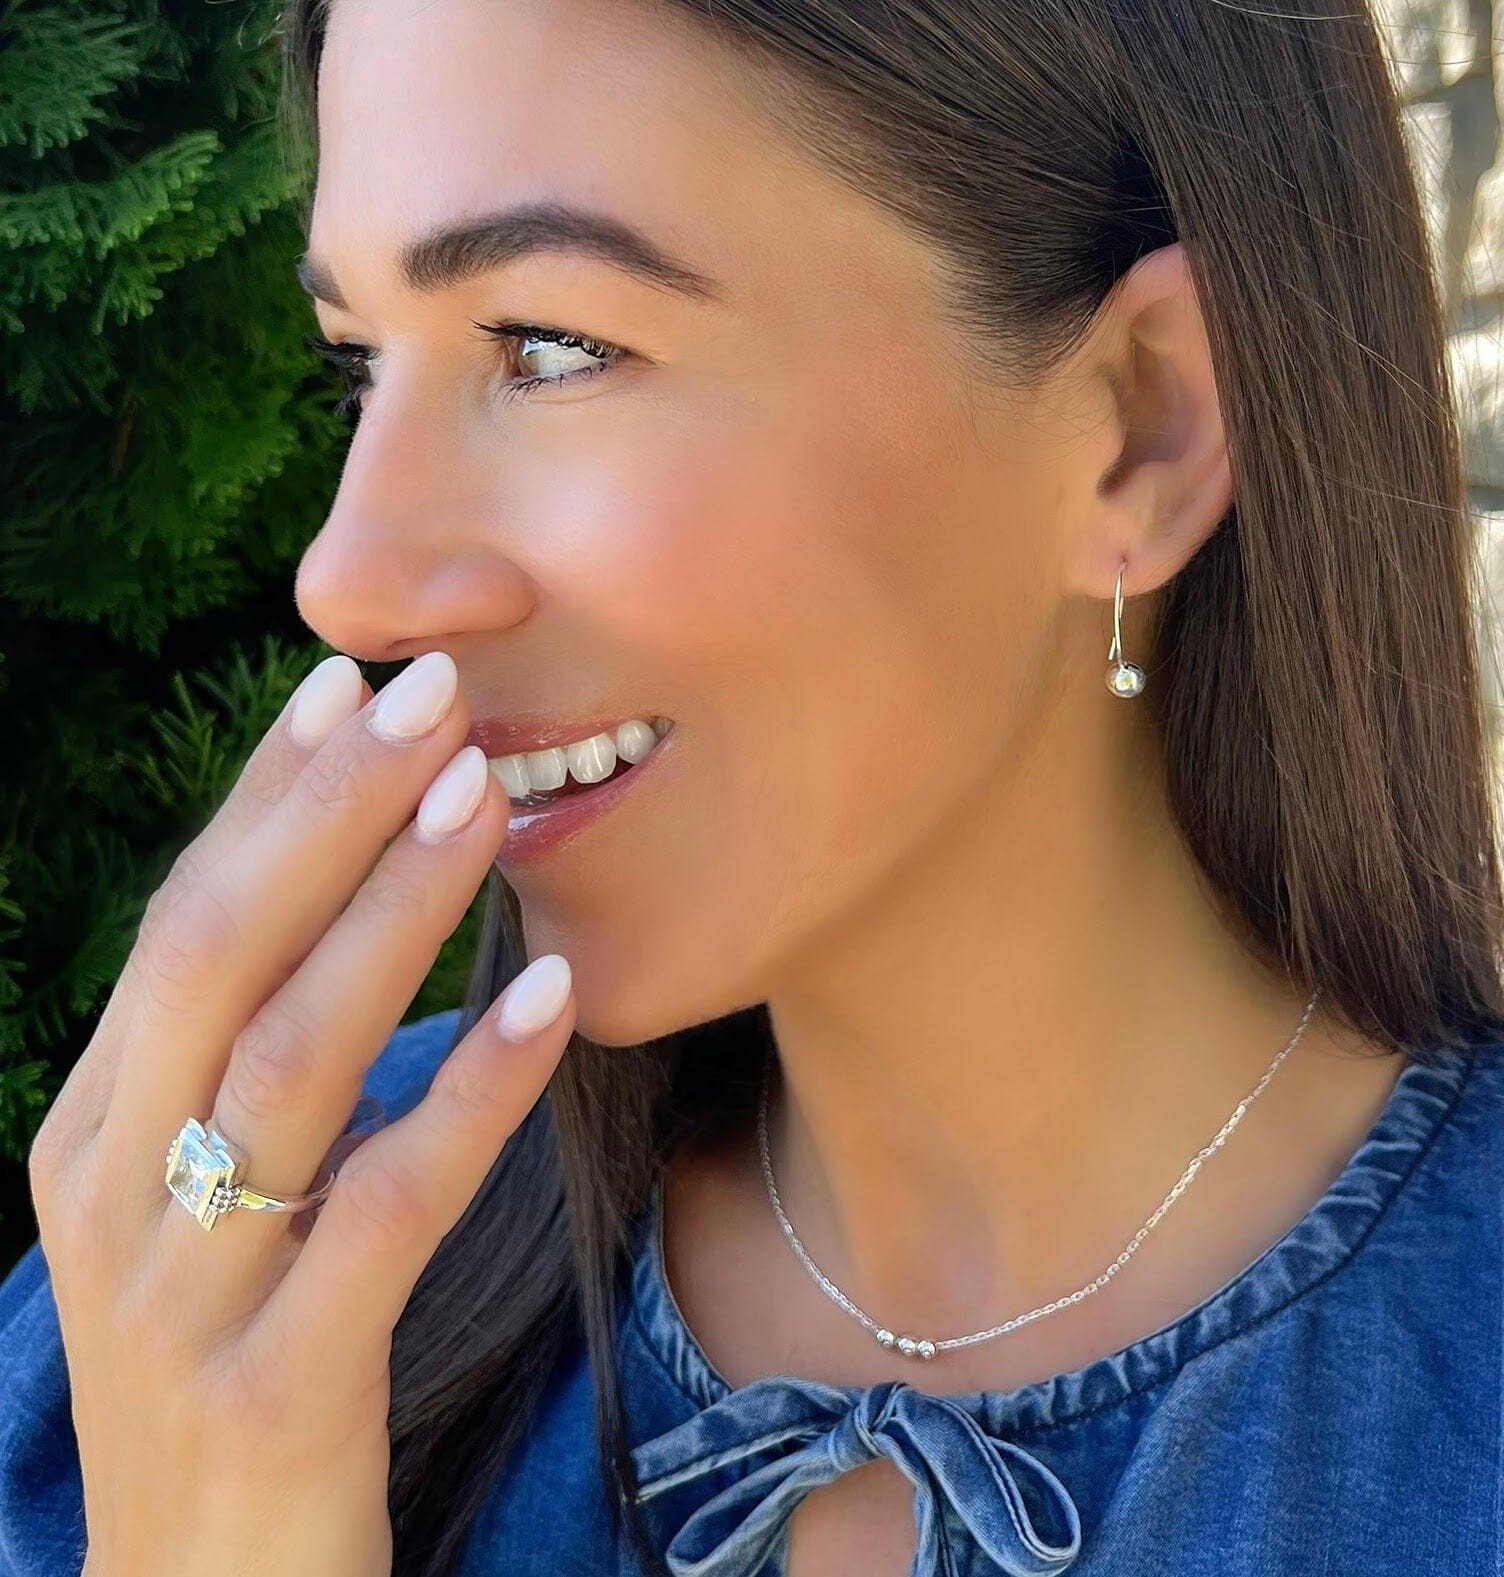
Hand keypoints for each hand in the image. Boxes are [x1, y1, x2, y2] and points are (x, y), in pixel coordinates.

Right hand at [26, 650, 575, 1575]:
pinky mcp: (276, 1388)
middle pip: (216, 958)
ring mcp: (182, 1295)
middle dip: (323, 814)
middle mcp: (115, 1193)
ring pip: (288, 1062)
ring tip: (484, 798)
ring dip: (392, 915)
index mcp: (97, 1131)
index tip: (350, 685)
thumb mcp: (211, 1207)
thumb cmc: (235, 1370)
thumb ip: (254, 1070)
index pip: (181, 924)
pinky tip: (554, 998)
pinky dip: (471, 1093)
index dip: (267, 799)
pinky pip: (386, 1209)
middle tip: (430, 693)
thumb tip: (349, 908)